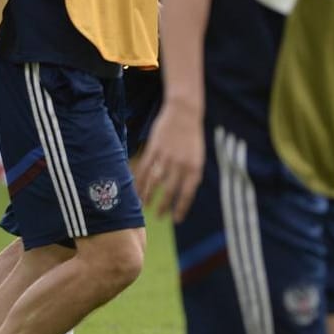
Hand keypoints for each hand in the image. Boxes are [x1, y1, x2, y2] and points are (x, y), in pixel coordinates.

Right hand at [133, 99, 203, 220]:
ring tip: (144, 205)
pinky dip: (139, 181)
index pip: (188, 193)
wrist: (184, 113)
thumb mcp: (197, 156)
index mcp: (195, 167)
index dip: (181, 207)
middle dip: (163, 206)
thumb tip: (183, 192)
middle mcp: (181, 164)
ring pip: (154, 181)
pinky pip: (144, 168)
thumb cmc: (191, 137)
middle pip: (170, 191)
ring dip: (148, 195)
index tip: (176, 219)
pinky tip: (136, 189)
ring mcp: (166, 156)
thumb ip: (191, 174)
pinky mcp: (154, 148)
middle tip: (158, 217)